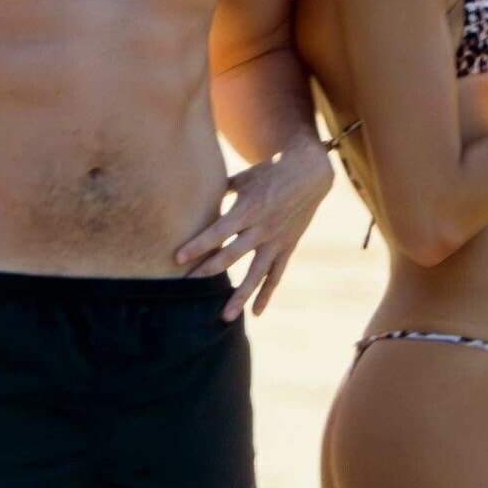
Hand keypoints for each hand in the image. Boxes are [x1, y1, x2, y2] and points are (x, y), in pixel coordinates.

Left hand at [175, 138, 332, 319]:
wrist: (309, 173)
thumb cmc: (270, 171)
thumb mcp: (242, 179)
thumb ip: (219, 193)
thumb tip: (194, 199)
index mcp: (247, 210)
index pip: (217, 233)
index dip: (197, 246)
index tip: (178, 259)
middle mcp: (261, 229)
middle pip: (231, 256)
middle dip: (208, 271)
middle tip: (187, 286)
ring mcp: (276, 241)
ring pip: (256, 275)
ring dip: (240, 296)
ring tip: (225, 316)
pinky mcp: (287, 247)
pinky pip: (276, 275)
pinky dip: (267, 294)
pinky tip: (256, 312)